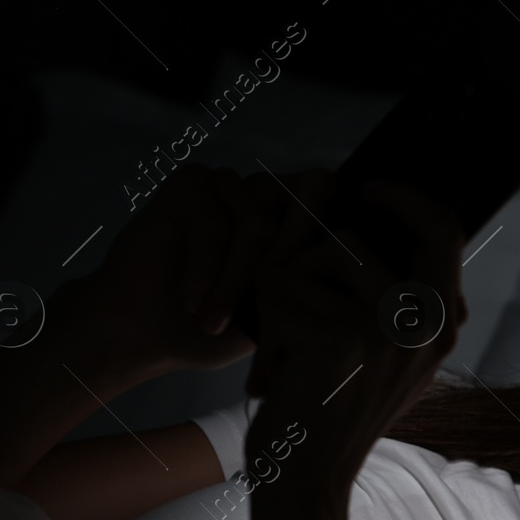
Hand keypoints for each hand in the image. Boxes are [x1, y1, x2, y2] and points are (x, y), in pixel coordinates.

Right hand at [53, 163, 334, 384]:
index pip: (341, 208)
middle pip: (314, 192)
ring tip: (213, 324)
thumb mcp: (277, 322)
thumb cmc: (212, 333)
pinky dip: (205, 273)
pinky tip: (193, 305)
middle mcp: (269, 193)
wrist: (142, 335)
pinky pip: (214, 225)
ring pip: (259, 226)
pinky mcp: (191, 183)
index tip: (308, 303)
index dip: (328, 250)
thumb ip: (316, 299)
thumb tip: (377, 307)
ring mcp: (231, 184)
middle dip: (293, 259)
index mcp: (298, 220)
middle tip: (267, 306)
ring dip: (236, 284)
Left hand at [243, 182, 466, 505]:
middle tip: (319, 224)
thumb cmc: (330, 416)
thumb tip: (379, 225)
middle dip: (343, 223)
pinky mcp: (340, 338)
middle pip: (381, 230)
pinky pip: (288, 288)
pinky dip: (270, 327)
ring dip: (292, 287)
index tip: (373, 190)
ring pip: (327, 251)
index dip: (409, 198)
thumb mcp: (382, 359)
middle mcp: (426, 325)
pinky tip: (277, 371)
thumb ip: (396, 301)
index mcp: (442, 327)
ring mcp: (387, 331)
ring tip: (290, 341)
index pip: (444, 232)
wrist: (306, 482)